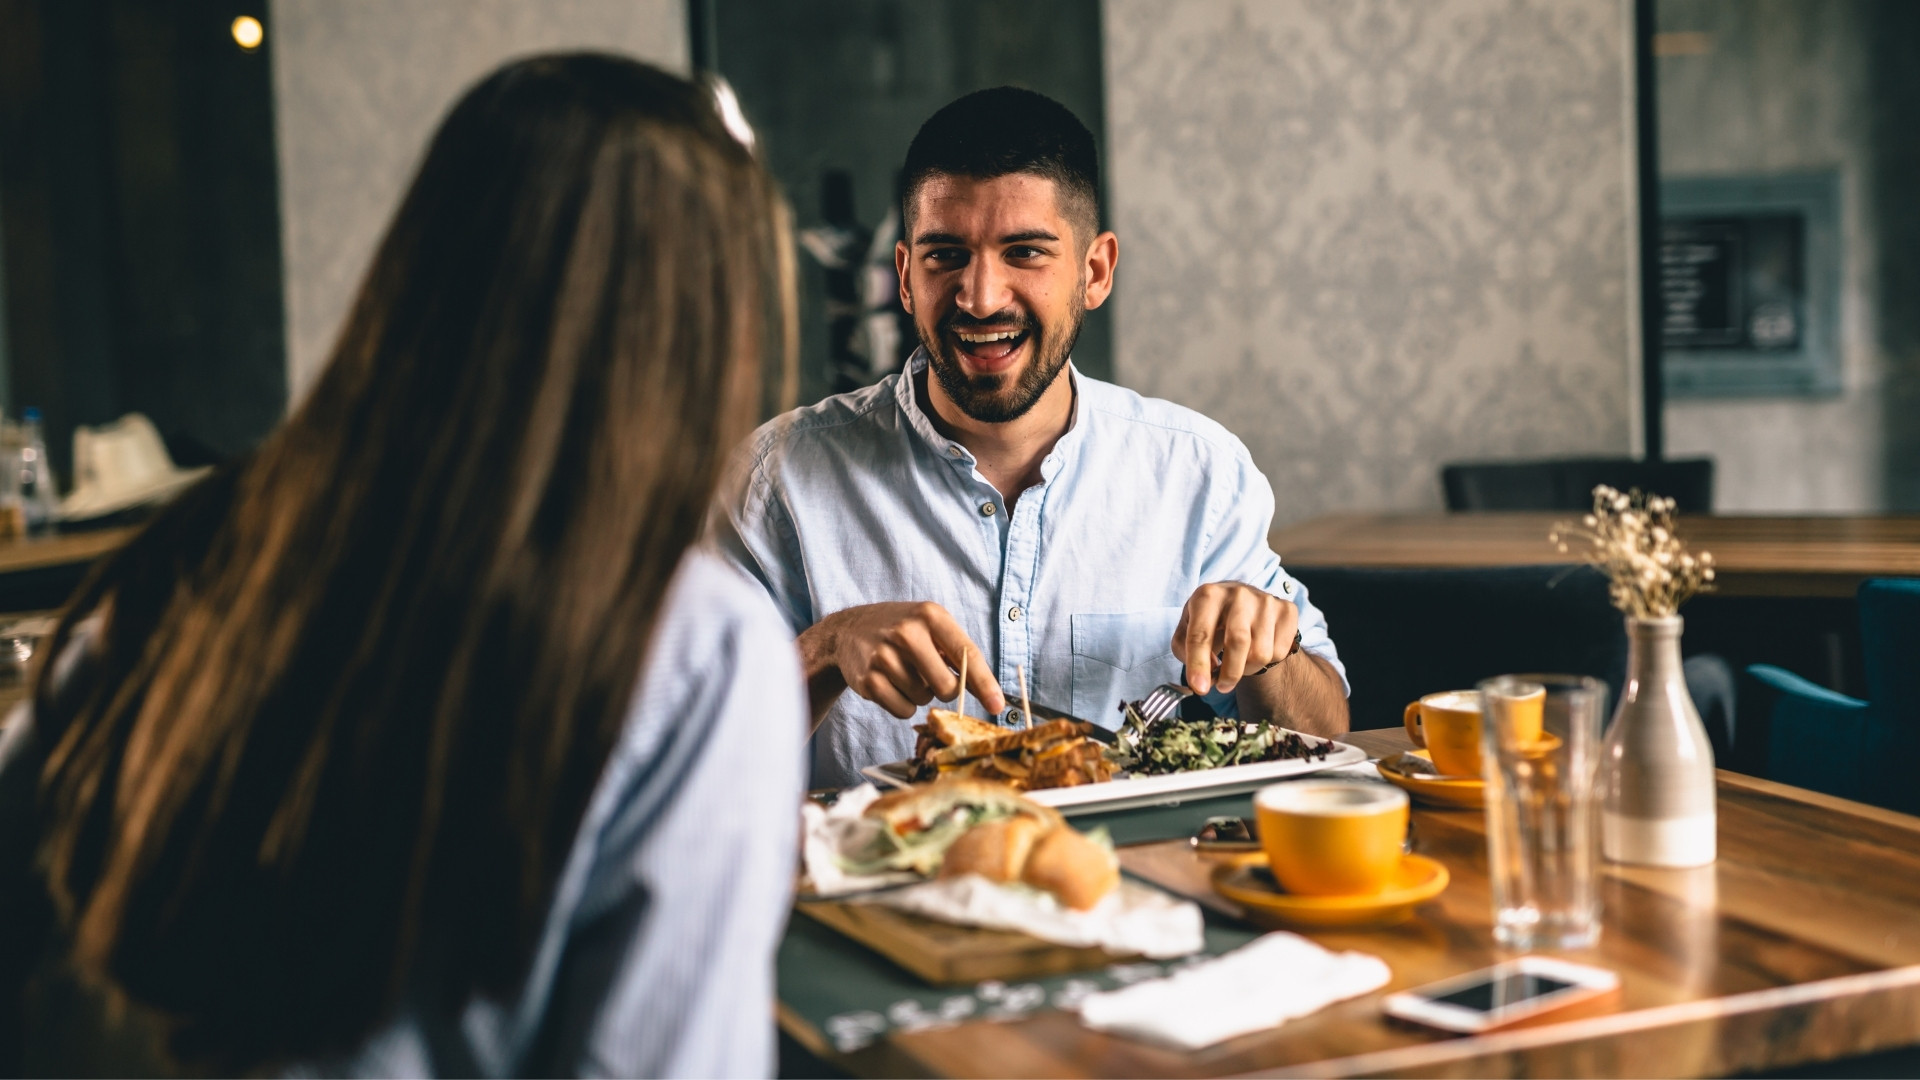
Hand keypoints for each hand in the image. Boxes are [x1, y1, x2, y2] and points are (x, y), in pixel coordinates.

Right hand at [799, 601, 1005, 719]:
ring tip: (904, 672)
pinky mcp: (868, 680)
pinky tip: (891, 684)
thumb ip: (959, 656)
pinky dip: (903, 704)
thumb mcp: (931, 627)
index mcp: (930, 616)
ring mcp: (884, 657)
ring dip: (920, 694)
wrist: (848, 630)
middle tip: (932, 676)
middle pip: (946, 687)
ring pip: (923, 700)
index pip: (966, 654)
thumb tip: (990, 693)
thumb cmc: (901, 630)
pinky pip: (903, 710)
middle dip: (945, 690)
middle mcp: (907, 633)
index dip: (985, 684)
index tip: (997, 705)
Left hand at [1172, 583, 1299, 695]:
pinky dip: (1267, 662)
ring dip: (1247, 669)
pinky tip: (1257, 650)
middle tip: (1222, 686)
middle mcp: (1238, 594)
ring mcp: (1266, 601)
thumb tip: (1209, 669)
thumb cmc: (1211, 620)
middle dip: (1229, 673)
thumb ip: (1185, 650)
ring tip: (1238, 662)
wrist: (1243, 603)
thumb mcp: (1187, 629)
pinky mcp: (1287, 611)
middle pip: (1238, 642)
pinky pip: (1279, 652)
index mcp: (1208, 595)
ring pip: (1260, 653)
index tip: (1199, 687)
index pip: (1201, 634)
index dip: (1198, 664)